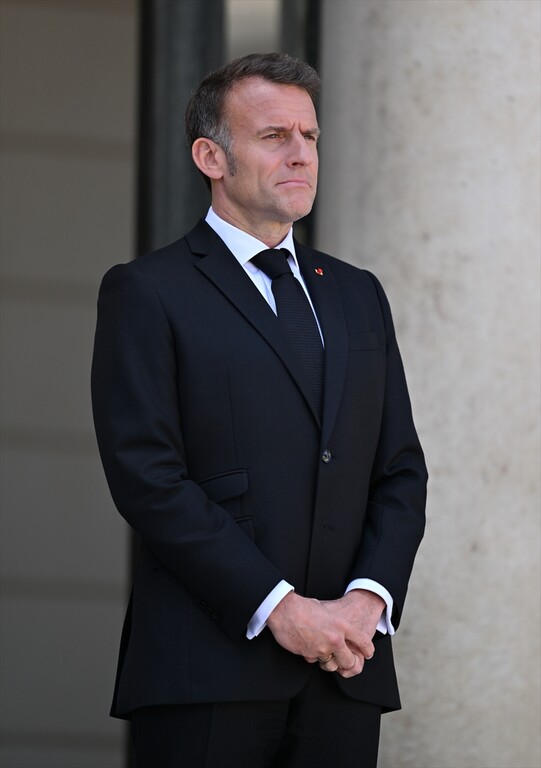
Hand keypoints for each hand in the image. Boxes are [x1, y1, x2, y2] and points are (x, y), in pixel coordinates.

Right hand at [266, 590, 382, 678]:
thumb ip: (335, 623)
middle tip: (341, 660)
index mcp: (342, 625)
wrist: (284, 610)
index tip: (367, 654)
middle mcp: (335, 639)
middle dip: (345, 662)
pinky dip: (311, 654)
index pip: (363, 641)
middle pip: (349, 661)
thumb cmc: (303, 607)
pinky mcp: (309, 654)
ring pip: (329, 663)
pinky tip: (305, 643)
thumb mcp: (326, 610)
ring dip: (325, 658)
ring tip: (318, 646)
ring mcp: (322, 648)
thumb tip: (338, 628)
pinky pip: (314, 659)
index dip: (367, 650)